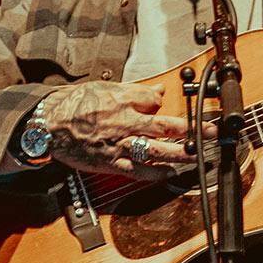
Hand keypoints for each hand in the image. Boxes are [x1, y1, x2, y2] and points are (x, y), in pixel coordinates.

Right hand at [44, 81, 204, 180]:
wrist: (48, 126)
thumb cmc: (72, 105)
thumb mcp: (104, 89)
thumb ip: (134, 92)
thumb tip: (158, 92)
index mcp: (124, 102)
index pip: (157, 103)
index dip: (169, 106)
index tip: (180, 111)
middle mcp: (127, 124)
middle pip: (168, 127)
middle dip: (195, 131)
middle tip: (214, 133)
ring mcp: (121, 145)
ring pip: (158, 150)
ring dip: (182, 154)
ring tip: (200, 155)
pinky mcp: (112, 163)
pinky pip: (139, 171)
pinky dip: (156, 173)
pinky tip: (169, 172)